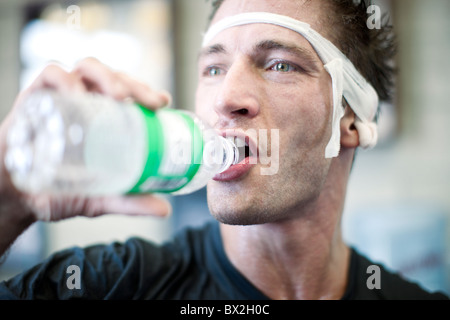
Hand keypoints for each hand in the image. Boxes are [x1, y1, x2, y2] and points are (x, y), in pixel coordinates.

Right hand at [0, 57, 172, 224]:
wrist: (15, 199)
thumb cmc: (57, 192)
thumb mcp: (99, 199)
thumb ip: (128, 202)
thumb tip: (164, 210)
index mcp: (101, 120)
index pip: (128, 94)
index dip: (146, 92)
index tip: (163, 103)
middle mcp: (84, 105)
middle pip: (112, 78)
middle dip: (133, 84)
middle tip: (150, 103)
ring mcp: (60, 99)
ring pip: (85, 69)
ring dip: (106, 75)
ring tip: (119, 96)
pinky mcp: (34, 98)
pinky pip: (49, 75)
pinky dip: (65, 79)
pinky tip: (77, 93)